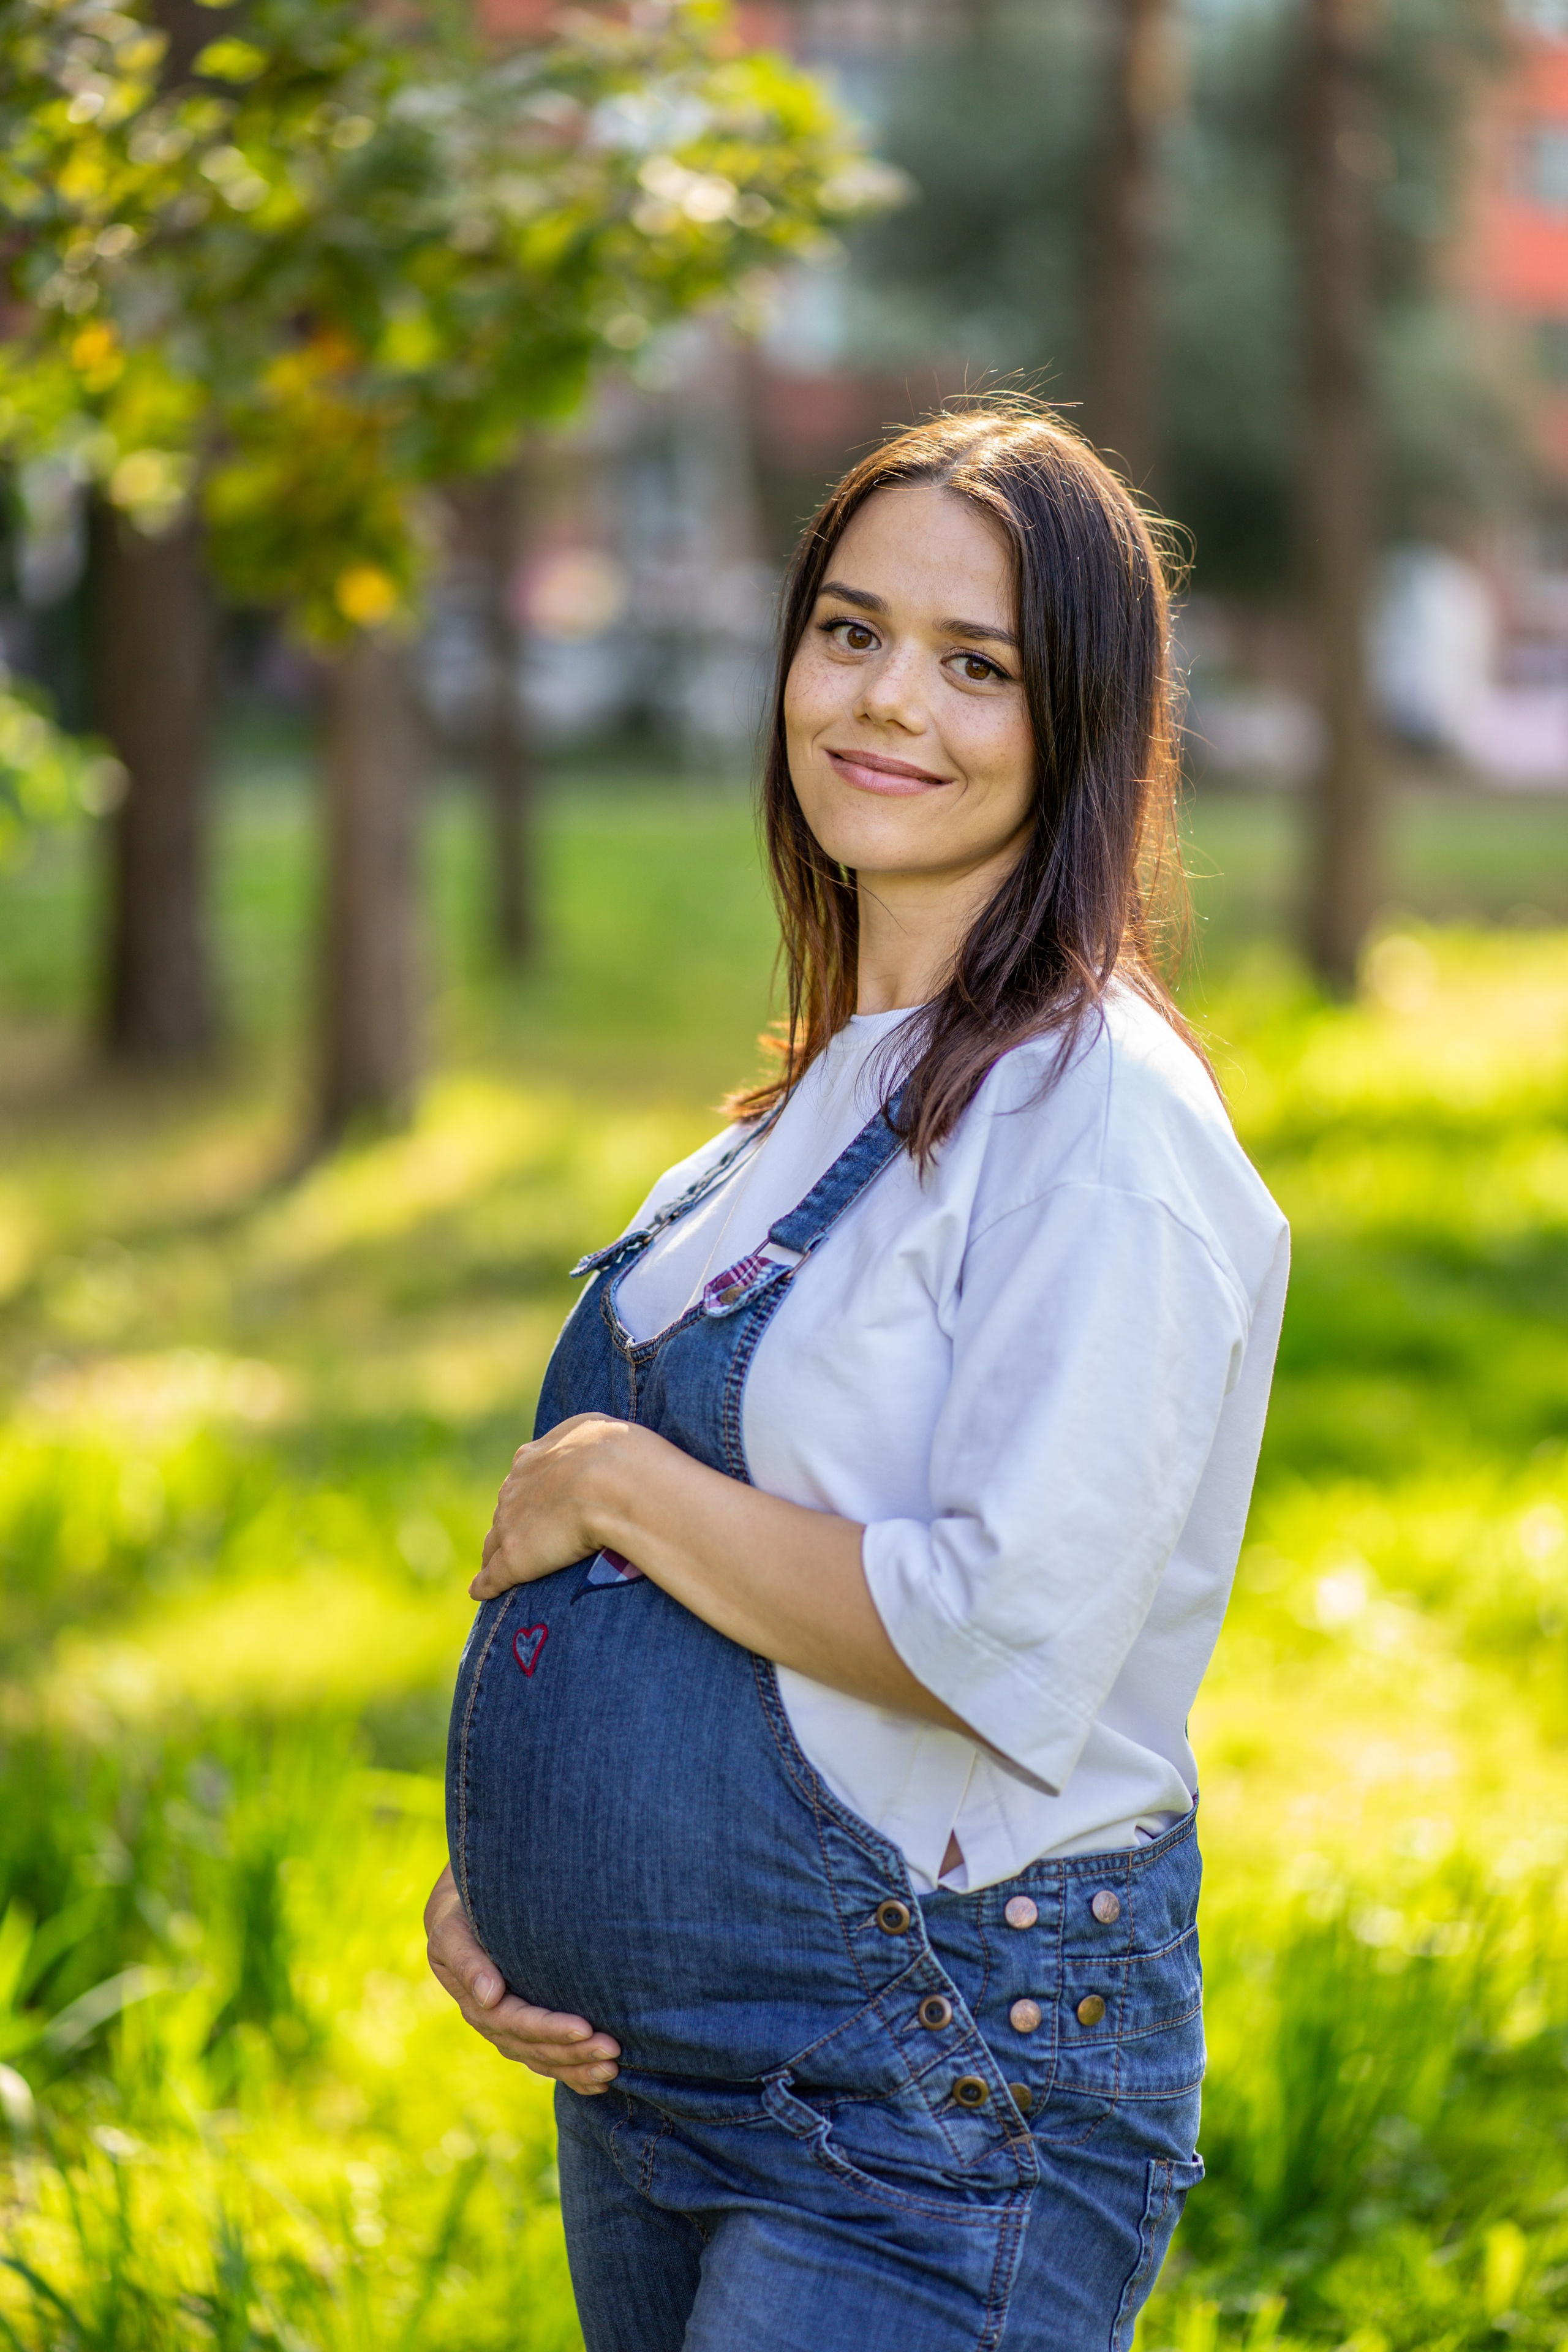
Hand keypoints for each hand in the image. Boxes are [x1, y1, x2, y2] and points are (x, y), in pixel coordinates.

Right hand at [424, 1864, 620, 2093]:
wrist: (458, 1912)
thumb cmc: (460, 1915)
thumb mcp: (453, 1932)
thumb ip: (468, 1962)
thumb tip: (489, 1996)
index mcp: (476, 2003)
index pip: (516, 2022)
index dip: (550, 2028)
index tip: (585, 2027)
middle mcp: (492, 2024)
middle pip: (535, 2048)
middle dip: (574, 2053)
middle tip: (613, 2051)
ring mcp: (508, 2032)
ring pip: (544, 2060)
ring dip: (578, 2068)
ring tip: (612, 2069)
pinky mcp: (524, 2033)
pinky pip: (548, 2061)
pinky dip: (573, 2074)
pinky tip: (600, 2083)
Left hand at [471, 1412, 644, 1600]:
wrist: (611, 1482)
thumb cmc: (618, 1454)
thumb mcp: (599, 1432)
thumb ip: (587, 1442)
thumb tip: (594, 1449)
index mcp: (533, 1458)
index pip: (522, 1479)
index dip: (530, 1493)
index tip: (539, 1503)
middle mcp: (514, 1489)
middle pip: (506, 1510)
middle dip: (515, 1522)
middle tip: (532, 1537)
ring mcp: (509, 1524)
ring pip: (495, 1542)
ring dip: (497, 1553)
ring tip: (499, 1567)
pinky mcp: (513, 1559)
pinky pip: (491, 1576)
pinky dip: (486, 1585)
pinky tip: (482, 1592)